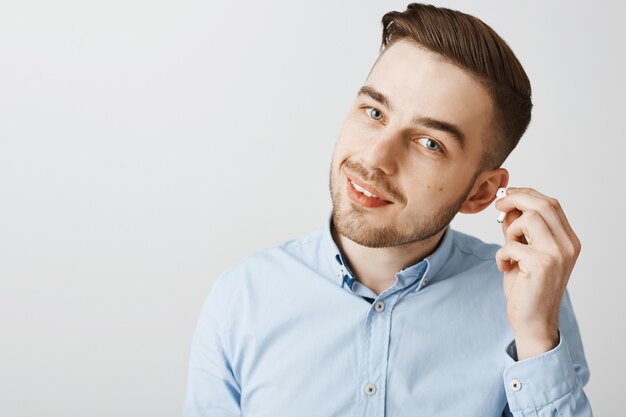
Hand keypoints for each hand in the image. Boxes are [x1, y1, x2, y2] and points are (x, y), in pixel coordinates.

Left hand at [494, 188, 580, 359]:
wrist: (532, 321)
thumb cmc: (527, 287)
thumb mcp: (522, 252)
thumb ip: (519, 230)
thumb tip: (508, 206)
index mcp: (568, 241)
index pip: (552, 204)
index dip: (527, 194)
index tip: (507, 195)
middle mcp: (568, 245)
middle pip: (543, 204)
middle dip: (516, 199)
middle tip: (498, 206)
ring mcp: (557, 254)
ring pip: (529, 218)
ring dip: (510, 231)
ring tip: (508, 250)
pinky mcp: (541, 264)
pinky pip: (512, 244)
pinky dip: (501, 254)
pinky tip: (505, 267)